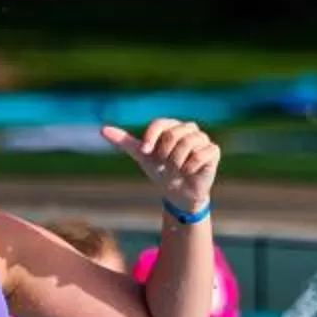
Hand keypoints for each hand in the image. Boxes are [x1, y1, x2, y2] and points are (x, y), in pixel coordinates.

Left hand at [101, 117, 220, 215]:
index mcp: (171, 126)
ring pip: (187, 143)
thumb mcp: (142, 157)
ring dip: (177, 162)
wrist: (178, 192)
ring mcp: (202, 138)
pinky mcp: (213, 151)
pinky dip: (190, 167)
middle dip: (165, 155)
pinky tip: (189, 172)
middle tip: (166, 166)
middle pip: (173, 134)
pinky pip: (200, 155)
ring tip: (177, 169)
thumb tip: (102, 129)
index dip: (151, 138)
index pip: (159, 124)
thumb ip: (125, 142)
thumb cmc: (161, 171)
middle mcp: (188, 128)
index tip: (146, 153)